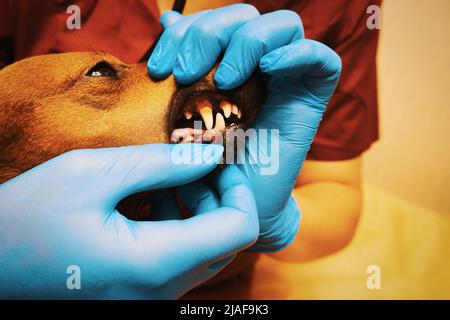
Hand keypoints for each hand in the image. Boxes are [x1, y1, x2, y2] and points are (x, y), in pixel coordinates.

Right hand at [0, 144, 258, 298]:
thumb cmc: (24, 220)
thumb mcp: (90, 174)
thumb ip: (160, 163)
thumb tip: (209, 154)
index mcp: (153, 264)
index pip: (238, 229)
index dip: (240, 188)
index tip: (221, 159)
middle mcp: (159, 291)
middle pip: (225, 240)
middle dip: (218, 194)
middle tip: (194, 160)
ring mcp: (150, 298)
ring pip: (204, 250)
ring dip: (198, 208)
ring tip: (168, 177)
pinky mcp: (139, 293)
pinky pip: (180, 259)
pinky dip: (178, 225)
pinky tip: (150, 199)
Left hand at [148, 5, 341, 250]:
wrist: (234, 201)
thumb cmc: (204, 159)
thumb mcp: (180, 107)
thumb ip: (181, 62)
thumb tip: (170, 16)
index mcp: (229, 59)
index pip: (215, 20)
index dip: (184, 33)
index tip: (158, 68)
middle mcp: (260, 63)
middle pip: (246, 16)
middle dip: (209, 35)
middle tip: (185, 74)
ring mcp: (289, 77)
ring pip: (283, 26)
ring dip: (248, 43)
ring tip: (225, 80)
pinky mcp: (312, 97)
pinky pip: (322, 60)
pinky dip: (296, 54)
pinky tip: (267, 69)